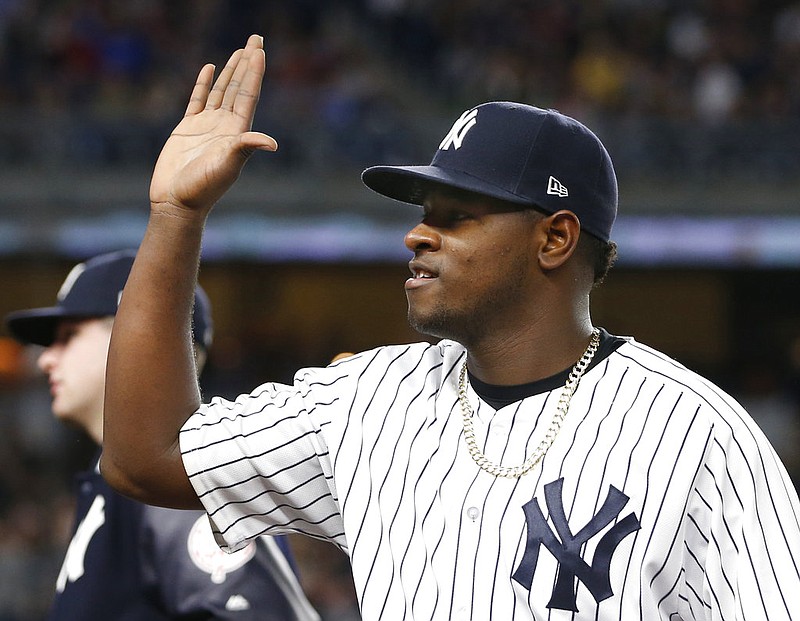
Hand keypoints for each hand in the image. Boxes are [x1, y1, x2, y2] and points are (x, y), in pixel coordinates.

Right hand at [149, 34, 277, 216]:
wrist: (177, 202)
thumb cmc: (203, 188)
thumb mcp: (227, 166)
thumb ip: (246, 149)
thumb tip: (273, 144)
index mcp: (238, 132)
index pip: (249, 95)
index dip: (255, 72)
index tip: (260, 50)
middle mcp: (226, 126)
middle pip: (239, 87)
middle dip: (247, 63)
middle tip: (256, 39)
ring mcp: (207, 126)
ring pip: (222, 90)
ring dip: (230, 70)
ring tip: (240, 50)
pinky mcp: (188, 128)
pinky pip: (198, 99)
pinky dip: (204, 83)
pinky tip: (210, 68)